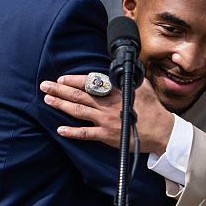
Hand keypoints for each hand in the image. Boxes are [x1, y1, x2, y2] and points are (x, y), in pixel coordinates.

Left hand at [40, 74, 174, 154]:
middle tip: (45, 86)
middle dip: (59, 90)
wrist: (161, 131)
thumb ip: (128, 79)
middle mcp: (107, 105)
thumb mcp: (143, 87)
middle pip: (79, 95)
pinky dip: (71, 132)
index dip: (73, 81)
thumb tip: (121, 69)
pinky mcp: (106, 136)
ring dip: (61, 105)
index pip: (90, 83)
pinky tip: (60, 129)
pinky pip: (85, 134)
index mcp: (115, 92)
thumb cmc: (153, 109)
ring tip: (47, 100)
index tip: (61, 79)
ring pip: (78, 111)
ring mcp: (105, 121)